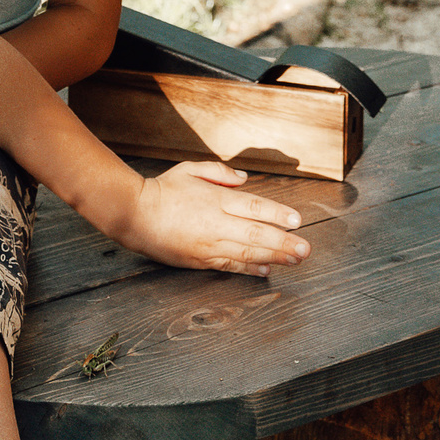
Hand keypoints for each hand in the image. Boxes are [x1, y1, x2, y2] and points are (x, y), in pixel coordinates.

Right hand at [112, 161, 308, 275]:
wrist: (133, 215)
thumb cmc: (161, 190)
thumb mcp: (190, 170)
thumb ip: (220, 173)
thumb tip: (244, 179)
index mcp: (216, 199)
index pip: (254, 207)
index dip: (278, 214)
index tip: (297, 220)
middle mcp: (216, 223)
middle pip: (257, 234)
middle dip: (284, 242)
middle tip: (306, 249)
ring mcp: (209, 245)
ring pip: (247, 252)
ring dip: (274, 257)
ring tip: (294, 260)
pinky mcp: (199, 260)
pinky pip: (230, 265)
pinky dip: (250, 268)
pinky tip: (266, 270)